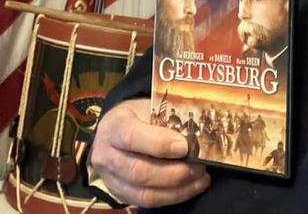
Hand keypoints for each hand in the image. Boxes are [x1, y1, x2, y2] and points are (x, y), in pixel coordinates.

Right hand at [90, 98, 210, 207]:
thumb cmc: (139, 116)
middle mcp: (106, 154)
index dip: (160, 144)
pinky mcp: (119, 194)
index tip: (184, 146)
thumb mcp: (149, 107)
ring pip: (144, 193)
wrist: (117, 131)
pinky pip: (146, 203)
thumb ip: (166, 119)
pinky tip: (190, 187)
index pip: (132, 137)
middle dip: (174, 172)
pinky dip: (172, 197)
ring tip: (200, 178)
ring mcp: (110, 178)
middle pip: (139, 171)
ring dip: (177, 189)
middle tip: (199, 166)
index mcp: (114, 125)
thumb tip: (194, 135)